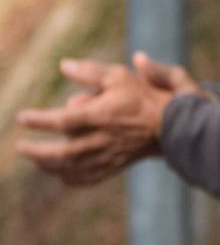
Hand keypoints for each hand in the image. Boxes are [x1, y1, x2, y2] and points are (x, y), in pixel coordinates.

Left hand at [16, 54, 183, 186]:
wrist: (174, 125)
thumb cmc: (146, 96)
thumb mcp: (119, 76)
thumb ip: (90, 72)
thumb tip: (64, 66)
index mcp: (100, 116)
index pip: (62, 121)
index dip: (39, 121)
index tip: (22, 118)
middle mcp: (101, 139)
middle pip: (62, 152)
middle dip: (37, 151)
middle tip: (20, 147)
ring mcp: (108, 156)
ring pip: (72, 168)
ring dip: (49, 166)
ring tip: (35, 160)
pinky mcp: (116, 165)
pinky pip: (90, 178)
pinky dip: (72, 179)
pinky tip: (61, 176)